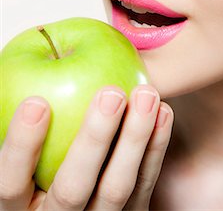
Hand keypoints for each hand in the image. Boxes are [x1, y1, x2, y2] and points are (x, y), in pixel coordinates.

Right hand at [0, 84, 173, 209]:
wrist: (81, 207)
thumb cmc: (43, 165)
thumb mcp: (28, 158)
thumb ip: (29, 126)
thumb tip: (32, 70)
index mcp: (20, 206)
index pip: (12, 182)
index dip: (22, 146)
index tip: (36, 102)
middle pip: (73, 188)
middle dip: (94, 139)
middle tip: (111, 94)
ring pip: (116, 188)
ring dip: (135, 138)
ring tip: (146, 94)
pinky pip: (144, 184)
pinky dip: (155, 147)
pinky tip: (162, 112)